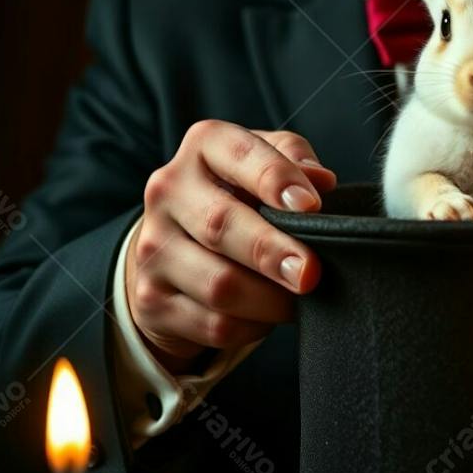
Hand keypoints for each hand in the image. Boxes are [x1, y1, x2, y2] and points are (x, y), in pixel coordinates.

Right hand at [127, 121, 336, 372]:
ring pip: (217, 283)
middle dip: (271, 251)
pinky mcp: (152, 297)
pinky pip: (212, 323)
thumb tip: (321, 181)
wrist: (179, 241)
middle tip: (310, 272)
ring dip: (268, 299)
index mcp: (204, 146)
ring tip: (299, 297)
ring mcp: (153, 245)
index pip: (241, 154)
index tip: (311, 206)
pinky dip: (252, 326)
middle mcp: (169, 189)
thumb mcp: (269, 161)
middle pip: (220, 224)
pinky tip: (269, 315)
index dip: (277, 179)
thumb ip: (295, 160)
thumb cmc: (241, 193)